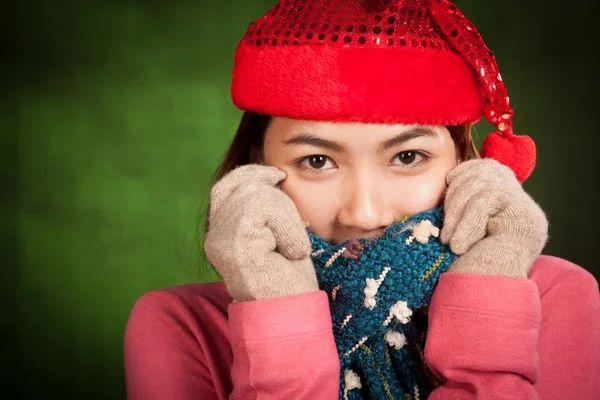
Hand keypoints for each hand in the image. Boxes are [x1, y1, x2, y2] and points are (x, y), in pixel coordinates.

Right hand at [204, 164, 318, 301]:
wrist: (291, 313)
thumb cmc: (288, 278)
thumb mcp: (275, 233)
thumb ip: (263, 208)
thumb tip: (271, 174)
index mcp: (221, 234)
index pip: (225, 187)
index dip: (251, 173)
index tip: (278, 174)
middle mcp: (215, 237)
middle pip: (243, 186)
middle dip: (276, 197)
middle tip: (292, 227)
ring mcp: (222, 240)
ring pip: (257, 195)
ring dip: (287, 218)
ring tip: (292, 246)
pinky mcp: (236, 243)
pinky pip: (266, 210)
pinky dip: (289, 227)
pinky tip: (292, 251)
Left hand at [440, 159, 548, 277]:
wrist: (482, 303)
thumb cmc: (466, 270)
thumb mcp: (463, 228)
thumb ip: (466, 203)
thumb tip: (450, 175)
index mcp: (510, 206)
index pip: (490, 167)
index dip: (465, 171)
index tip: (447, 186)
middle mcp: (523, 207)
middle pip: (485, 172)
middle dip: (456, 194)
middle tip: (443, 229)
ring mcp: (527, 213)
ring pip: (483, 185)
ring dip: (456, 212)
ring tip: (448, 241)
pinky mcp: (523, 219)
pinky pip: (486, 200)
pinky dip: (466, 222)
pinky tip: (457, 245)